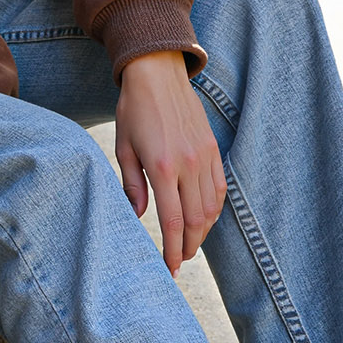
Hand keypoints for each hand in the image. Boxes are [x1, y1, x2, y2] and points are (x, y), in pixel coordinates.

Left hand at [115, 49, 226, 276]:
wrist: (157, 73)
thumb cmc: (134, 110)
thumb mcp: (123, 147)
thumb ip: (131, 184)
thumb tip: (139, 216)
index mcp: (161, 167)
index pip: (171, 221)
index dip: (172, 249)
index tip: (170, 269)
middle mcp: (187, 164)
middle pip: (195, 220)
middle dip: (188, 247)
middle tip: (179, 262)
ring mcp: (204, 156)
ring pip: (210, 207)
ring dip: (202, 232)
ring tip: (190, 245)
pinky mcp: (212, 148)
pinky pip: (219, 188)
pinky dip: (214, 209)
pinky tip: (204, 219)